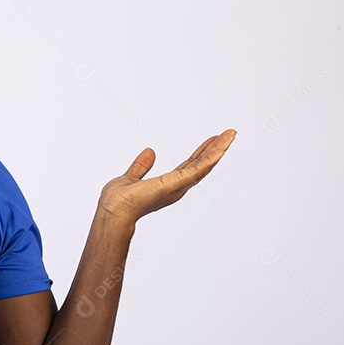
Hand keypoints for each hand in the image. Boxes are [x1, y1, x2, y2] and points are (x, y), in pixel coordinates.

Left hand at [97, 129, 236, 225]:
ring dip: (218, 150)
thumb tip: (149, 151)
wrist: (113, 210)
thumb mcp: (131, 177)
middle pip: (201, 165)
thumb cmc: (117, 201)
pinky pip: (197, 169)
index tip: (211, 141)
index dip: (201, 153)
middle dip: (215, 149)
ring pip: (203, 166)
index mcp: (167, 186)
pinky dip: (210, 158)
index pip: (189, 166)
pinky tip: (221, 148)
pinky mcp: (175, 184)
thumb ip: (141, 166)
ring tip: (230, 135)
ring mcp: (177, 186)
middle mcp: (176, 188)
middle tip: (229, 134)